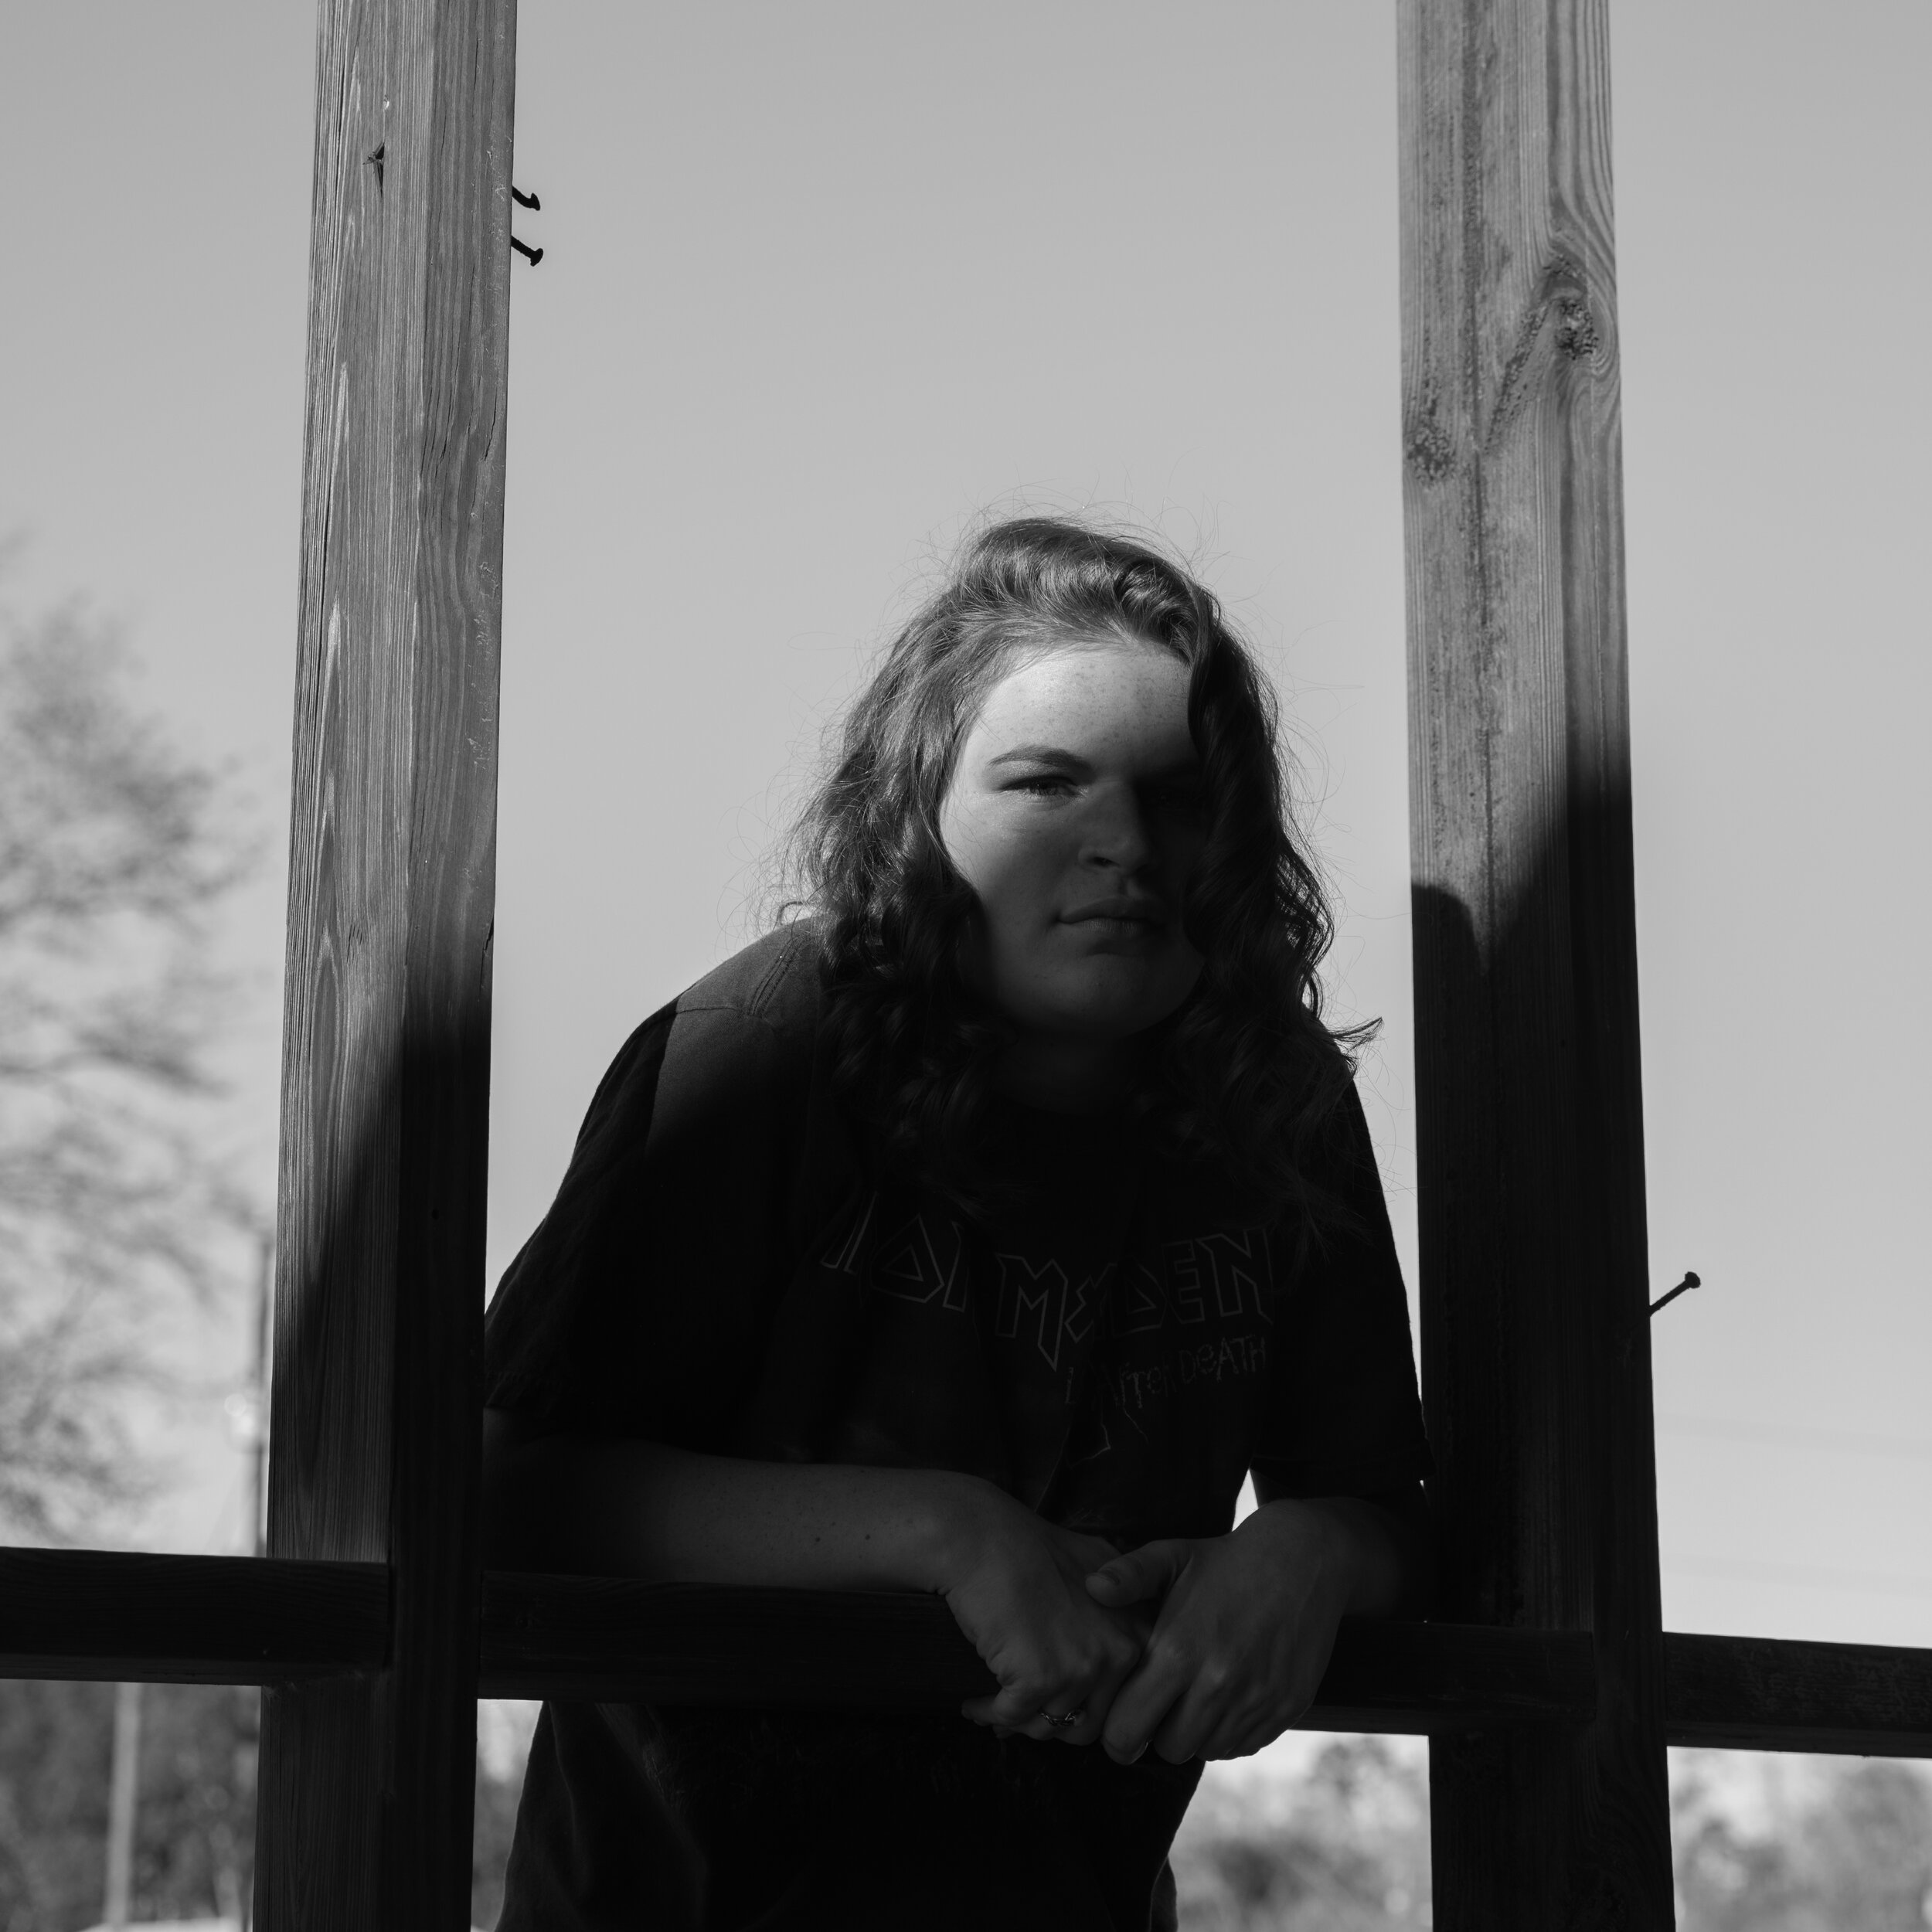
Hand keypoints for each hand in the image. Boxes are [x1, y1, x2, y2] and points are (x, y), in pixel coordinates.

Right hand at [939, 1488, 1148, 1748]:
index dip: (1081, 1703)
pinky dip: (989, 1715)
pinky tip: (973, 1704)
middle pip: (1088, 1724)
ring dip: (1018, 1724)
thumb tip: (1101, 1664)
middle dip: (1051, 1720)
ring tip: (992, 1708)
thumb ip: (1117, 1610)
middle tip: (1020, 1710)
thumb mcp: (1097, 1567)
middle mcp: (1119, 1651)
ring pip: (1050, 1727)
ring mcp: (1082, 1667)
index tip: (1050, 1699)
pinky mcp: (1040, 1679)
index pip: (1119, 1697)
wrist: (983, 1537)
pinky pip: (1012, 1718)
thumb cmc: (1030, 1546)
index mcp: (1136, 1630)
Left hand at [1085, 1500, 1353, 1763]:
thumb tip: (1090, 1588)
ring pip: (1206, 1750)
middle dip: (1156, 1732)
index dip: (1115, 1731)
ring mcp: (1256, 1701)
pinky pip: (1243, 1745)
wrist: (1304, 1559)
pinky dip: (1229, 1731)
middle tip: (1158, 1704)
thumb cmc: (1225, 1559)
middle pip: (1167, 1749)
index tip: (1119, 1718)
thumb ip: (1128, 1576)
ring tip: (1193, 1694)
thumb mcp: (1172, 1556)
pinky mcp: (1287, 1710)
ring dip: (1194, 1732)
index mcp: (1178, 1650)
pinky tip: (1227, 1695)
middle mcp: (1218, 1684)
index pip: (1127, 1728)